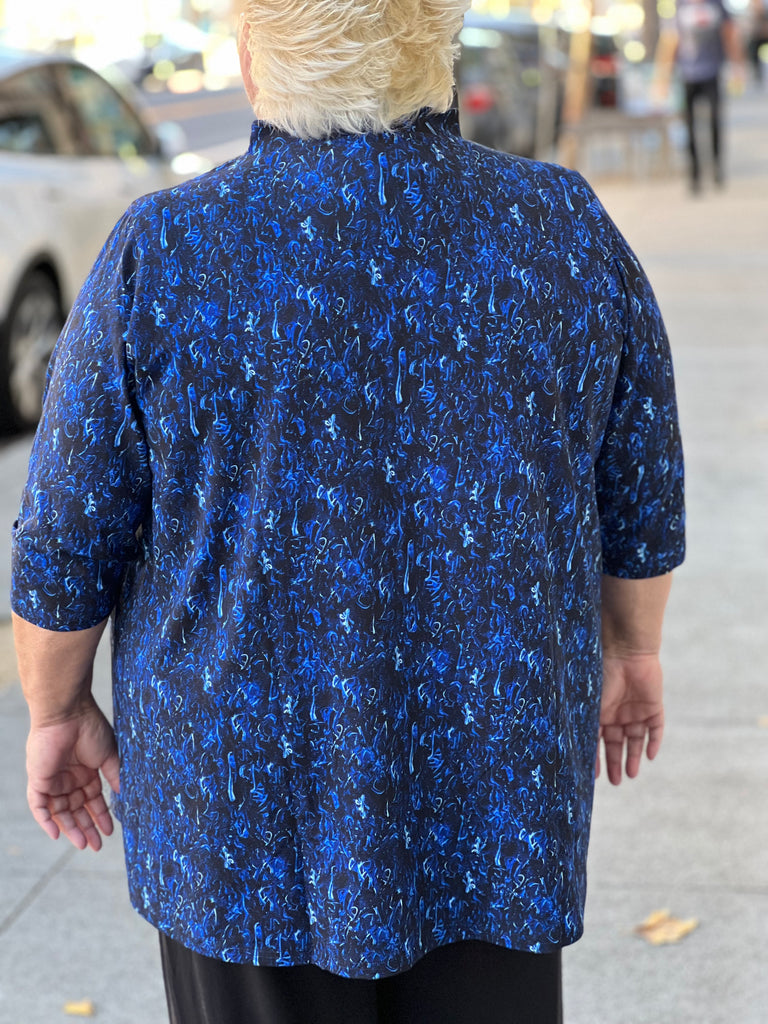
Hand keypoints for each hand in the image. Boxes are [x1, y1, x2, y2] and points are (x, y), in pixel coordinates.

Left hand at [26, 699, 120, 850]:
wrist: (68, 713)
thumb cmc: (90, 728)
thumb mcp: (108, 756)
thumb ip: (115, 777)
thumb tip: (125, 796)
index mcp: (86, 771)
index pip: (92, 800)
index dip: (101, 815)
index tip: (111, 831)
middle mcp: (69, 778)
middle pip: (76, 810)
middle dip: (86, 828)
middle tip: (96, 846)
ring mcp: (53, 779)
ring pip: (60, 812)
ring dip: (71, 828)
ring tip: (84, 843)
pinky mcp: (38, 779)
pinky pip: (39, 806)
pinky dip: (46, 821)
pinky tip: (57, 834)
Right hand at [597, 651, 663, 784]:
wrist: (626, 652)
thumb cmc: (602, 674)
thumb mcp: (590, 704)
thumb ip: (586, 725)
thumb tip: (571, 748)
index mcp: (600, 712)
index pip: (597, 740)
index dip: (596, 758)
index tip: (593, 776)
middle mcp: (617, 714)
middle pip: (617, 743)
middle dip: (615, 763)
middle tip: (615, 782)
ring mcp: (636, 711)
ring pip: (636, 740)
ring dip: (634, 758)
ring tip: (630, 775)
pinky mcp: (653, 707)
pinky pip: (656, 729)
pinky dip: (653, 742)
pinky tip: (650, 756)